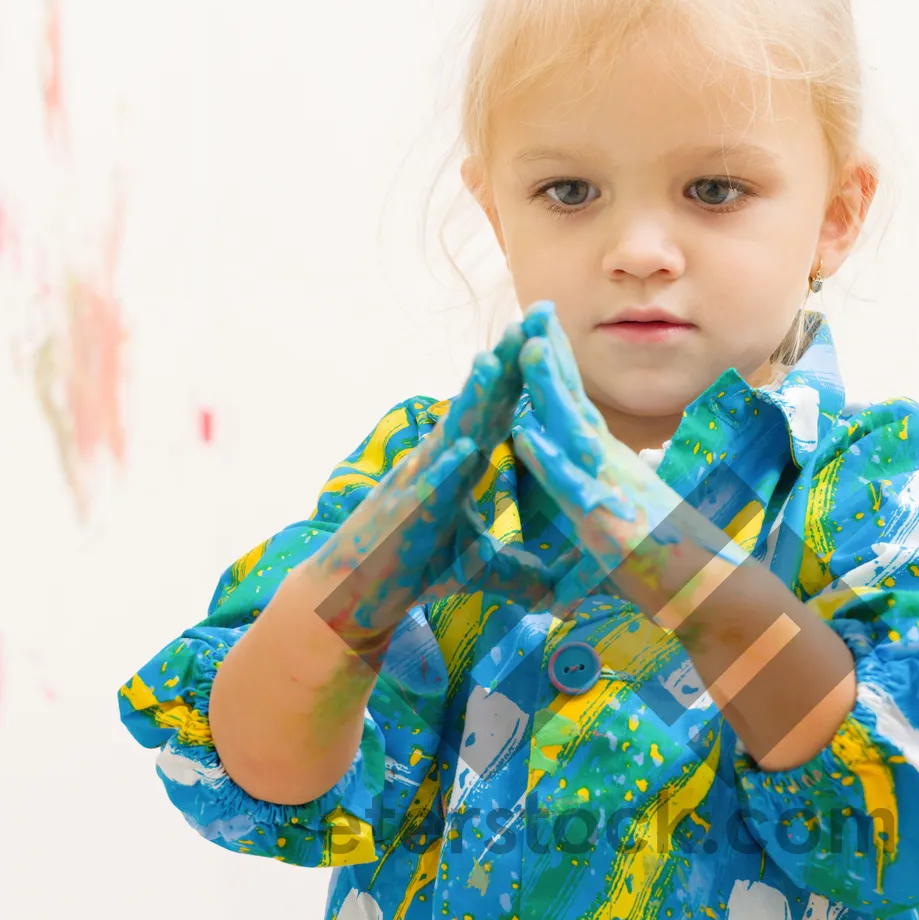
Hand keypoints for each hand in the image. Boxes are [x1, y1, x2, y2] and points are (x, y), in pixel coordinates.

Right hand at [311, 322, 565, 656]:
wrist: (357, 595)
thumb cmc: (416, 570)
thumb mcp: (480, 566)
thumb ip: (520, 566)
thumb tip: (560, 583)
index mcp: (460, 467)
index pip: (495, 415)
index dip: (519, 380)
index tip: (546, 341)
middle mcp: (439, 464)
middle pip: (476, 410)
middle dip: (502, 367)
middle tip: (528, 324)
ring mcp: (418, 487)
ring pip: (448, 437)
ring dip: (469, 402)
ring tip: (492, 364)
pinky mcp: (403, 520)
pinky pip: (426, 492)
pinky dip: (443, 472)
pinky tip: (462, 452)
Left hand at [512, 301, 732, 619]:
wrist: (713, 597)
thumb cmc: (672, 567)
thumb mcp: (628, 526)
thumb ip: (608, 503)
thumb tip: (602, 486)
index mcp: (612, 468)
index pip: (579, 408)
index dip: (557, 369)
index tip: (536, 331)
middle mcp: (614, 470)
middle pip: (576, 403)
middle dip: (552, 356)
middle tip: (531, 309)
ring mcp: (615, 493)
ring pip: (574, 432)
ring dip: (548, 391)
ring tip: (521, 349)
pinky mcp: (612, 526)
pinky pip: (575, 488)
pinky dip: (548, 461)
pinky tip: (523, 435)